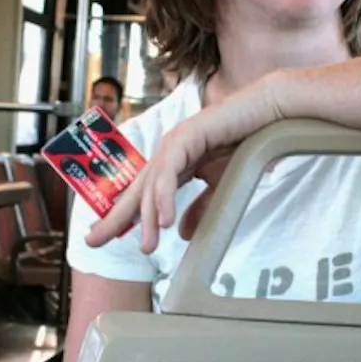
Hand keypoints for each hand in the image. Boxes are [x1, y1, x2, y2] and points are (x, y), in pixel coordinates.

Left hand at [85, 75, 284, 253]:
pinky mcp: (186, 137)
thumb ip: (200, 208)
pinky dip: (165, 196)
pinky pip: (170, 172)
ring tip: (146, 246)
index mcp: (173, 162)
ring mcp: (174, 143)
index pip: (142, 194)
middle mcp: (167, 152)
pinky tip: (165, 221)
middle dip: (115, 216)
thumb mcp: (219, 186)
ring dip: (148, 217)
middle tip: (93, 241)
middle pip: (136, 190)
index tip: (102, 237)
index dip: (123, 215)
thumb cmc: (244, 144)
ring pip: (152, 185)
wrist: (266, 116)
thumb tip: (181, 234)